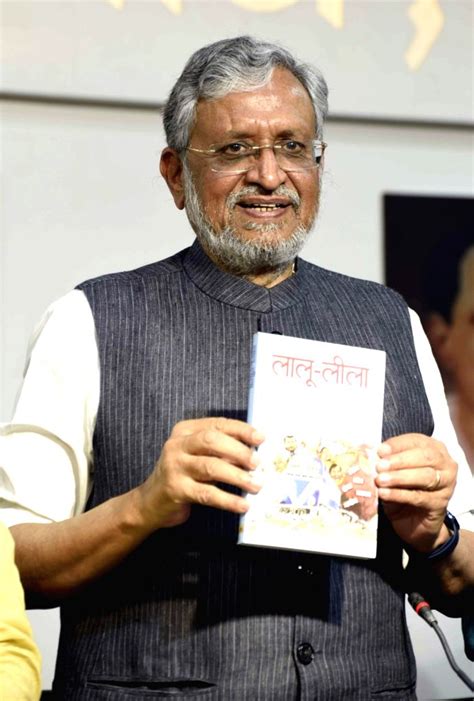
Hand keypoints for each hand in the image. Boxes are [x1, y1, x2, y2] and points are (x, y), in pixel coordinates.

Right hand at [136, 417, 263, 530]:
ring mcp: (174, 467)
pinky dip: (228, 500)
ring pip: (211, 467)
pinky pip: (207, 493)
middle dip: (239, 451)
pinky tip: (242, 505)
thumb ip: (220, 450)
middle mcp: (177, 445)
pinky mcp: (176, 489)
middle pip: (212, 441)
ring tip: (256, 485)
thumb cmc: (183, 475)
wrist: (150, 502)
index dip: (241, 430)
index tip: (260, 438)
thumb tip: (254, 452)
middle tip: (257, 464)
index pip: (217, 424)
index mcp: (185, 430)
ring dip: (237, 476)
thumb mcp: (197, 456)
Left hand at [375, 433, 457, 552]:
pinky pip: (419, 497)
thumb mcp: (393, 473)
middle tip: (379, 466)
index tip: (380, 450)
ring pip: (425, 476)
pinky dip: (399, 494)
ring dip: (400, 477)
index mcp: (433, 449)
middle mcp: (444, 464)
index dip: (397, 445)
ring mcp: (446, 485)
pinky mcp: (440, 504)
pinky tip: (384, 493)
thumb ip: (387, 463)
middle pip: (425, 457)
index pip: (416, 441)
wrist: (414, 524)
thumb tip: (371, 456)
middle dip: (400, 460)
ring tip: (380, 480)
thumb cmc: (404, 491)